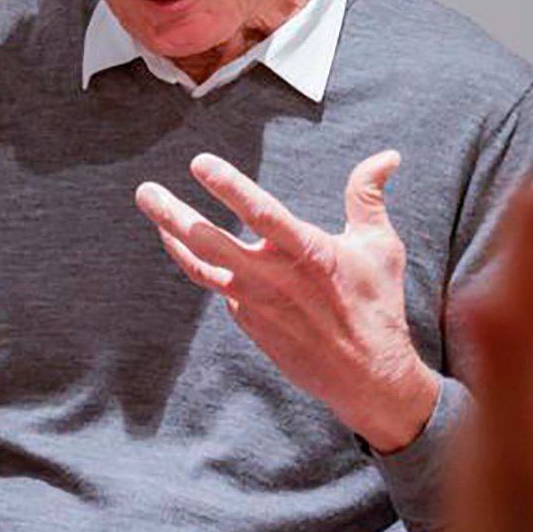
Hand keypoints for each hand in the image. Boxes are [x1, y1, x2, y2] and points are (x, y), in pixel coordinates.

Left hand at [134, 151, 439, 452]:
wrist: (367, 376)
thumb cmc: (376, 304)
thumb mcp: (380, 245)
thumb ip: (368, 195)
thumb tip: (388, 155)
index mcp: (308, 253)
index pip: (260, 212)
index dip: (228, 187)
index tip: (198, 163)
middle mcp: (274, 279)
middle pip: (210, 243)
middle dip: (173, 215)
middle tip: (144, 191)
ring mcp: (256, 304)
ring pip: (203, 269)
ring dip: (174, 240)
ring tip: (154, 216)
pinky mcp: (248, 324)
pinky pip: (221, 289)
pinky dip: (206, 267)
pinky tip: (196, 250)